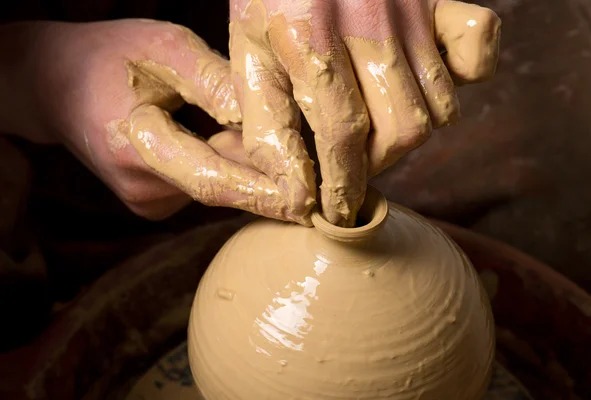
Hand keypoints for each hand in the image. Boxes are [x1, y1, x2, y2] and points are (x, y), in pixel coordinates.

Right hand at [2, 20, 311, 223]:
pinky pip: (207, 187)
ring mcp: (147, 201)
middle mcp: (142, 188)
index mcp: (136, 145)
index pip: (213, 179)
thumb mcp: (165, 49)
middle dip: (272, 179)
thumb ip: (217, 84)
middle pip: (225, 189)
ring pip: (219, 188)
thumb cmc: (110, 57)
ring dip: (251, 167)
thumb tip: (270, 121)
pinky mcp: (153, 202)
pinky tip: (230, 140)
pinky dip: (230, 167)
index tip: (309, 199)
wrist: (55, 85)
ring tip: (270, 142)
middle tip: (315, 171)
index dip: (265, 192)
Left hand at [229, 0, 500, 225]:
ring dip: (407, 132)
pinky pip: (479, 47)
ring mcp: (410, 11)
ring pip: (438, 106)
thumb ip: (267, 125)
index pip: (342, 134)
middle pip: (402, 129)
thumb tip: (296, 195)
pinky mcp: (435, 0)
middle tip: (351, 164)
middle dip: (376, 162)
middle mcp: (371, 24)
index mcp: (313, 38)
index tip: (337, 213)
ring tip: (375, 129)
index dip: (343, 184)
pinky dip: (464, 78)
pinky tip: (422, 86)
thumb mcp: (247, 53)